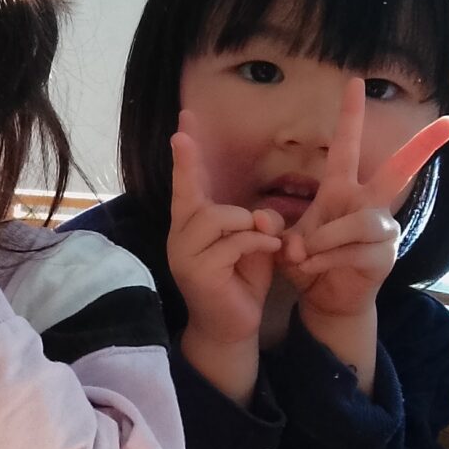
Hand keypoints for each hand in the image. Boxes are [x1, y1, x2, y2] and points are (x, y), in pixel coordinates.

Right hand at [166, 111, 285, 405]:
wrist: (232, 329)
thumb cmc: (242, 281)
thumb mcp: (253, 242)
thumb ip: (255, 220)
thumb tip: (260, 212)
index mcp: (190, 224)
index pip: (185, 182)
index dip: (186, 154)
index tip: (185, 120)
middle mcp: (179, 235)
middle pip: (196, 198)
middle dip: (234, 207)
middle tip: (260, 224)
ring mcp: (184, 254)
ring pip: (214, 217)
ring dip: (247, 226)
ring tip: (265, 243)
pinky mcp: (198, 272)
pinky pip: (229, 242)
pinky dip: (254, 242)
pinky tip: (269, 251)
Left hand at [277, 80, 448, 318]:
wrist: (324, 300)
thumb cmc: (309, 262)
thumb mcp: (286, 240)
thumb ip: (277, 227)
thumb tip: (274, 227)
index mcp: (344, 190)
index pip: (348, 147)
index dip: (351, 115)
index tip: (355, 82)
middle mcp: (369, 203)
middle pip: (400, 169)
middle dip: (425, 146)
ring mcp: (382, 229)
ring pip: (361, 222)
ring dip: (327, 238)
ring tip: (304, 254)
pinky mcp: (385, 255)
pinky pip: (356, 251)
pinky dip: (326, 260)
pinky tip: (310, 269)